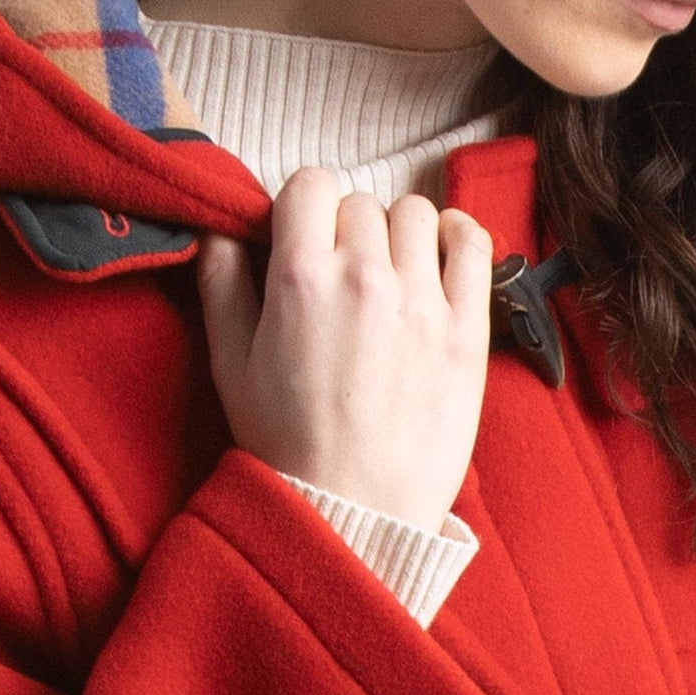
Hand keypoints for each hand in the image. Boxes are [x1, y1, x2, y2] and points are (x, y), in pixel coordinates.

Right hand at [194, 167, 494, 533]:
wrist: (352, 511)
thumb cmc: (285, 442)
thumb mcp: (228, 363)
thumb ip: (221, 282)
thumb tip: (221, 226)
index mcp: (301, 278)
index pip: (310, 184)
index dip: (302, 205)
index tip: (303, 237)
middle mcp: (365, 277)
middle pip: (361, 202)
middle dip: (346, 227)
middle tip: (341, 273)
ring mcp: (423, 301)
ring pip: (417, 214)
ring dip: (398, 232)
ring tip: (389, 270)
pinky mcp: (467, 330)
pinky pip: (474, 245)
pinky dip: (458, 235)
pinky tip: (442, 252)